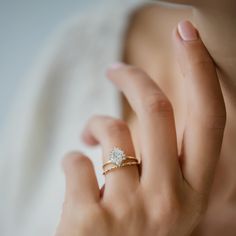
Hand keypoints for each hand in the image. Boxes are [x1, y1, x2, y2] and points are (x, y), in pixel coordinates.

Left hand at [55, 21, 225, 235]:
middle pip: (158, 109)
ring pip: (111, 131)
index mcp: (193, 192)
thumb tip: (146, 118)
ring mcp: (130, 210)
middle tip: (116, 68)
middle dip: (134, 77)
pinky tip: (75, 173)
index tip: (187, 35)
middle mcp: (170, 199)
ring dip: (96, 124)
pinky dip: (72, 158)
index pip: (210, 120)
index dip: (201, 71)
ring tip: (88, 137)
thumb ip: (165, 161)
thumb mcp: (165, 199)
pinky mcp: (89, 220)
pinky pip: (76, 162)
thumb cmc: (136, 231)